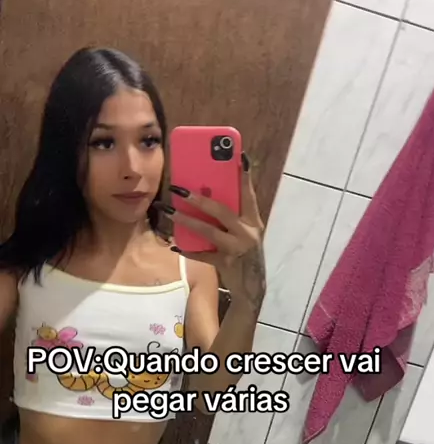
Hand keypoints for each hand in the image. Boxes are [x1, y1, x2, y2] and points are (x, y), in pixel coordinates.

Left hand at [161, 152, 265, 314]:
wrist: (252, 287)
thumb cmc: (245, 253)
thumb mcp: (245, 232)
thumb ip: (232, 216)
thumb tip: (205, 193)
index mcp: (254, 221)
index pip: (249, 195)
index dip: (245, 177)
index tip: (239, 156)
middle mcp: (247, 233)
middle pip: (221, 211)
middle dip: (199, 199)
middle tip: (178, 189)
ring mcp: (236, 250)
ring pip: (209, 232)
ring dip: (187, 220)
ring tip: (169, 211)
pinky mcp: (225, 265)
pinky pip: (203, 255)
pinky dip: (189, 250)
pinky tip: (174, 246)